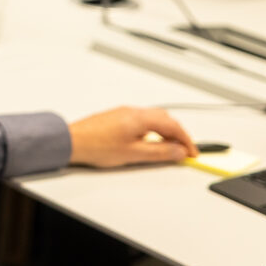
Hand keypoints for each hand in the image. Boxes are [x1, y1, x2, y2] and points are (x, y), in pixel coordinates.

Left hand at [68, 106, 197, 167]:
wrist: (71, 141)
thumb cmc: (96, 146)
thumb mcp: (134, 154)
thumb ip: (160, 152)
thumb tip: (179, 151)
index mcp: (139, 117)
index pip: (172, 126)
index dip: (186, 140)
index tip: (193, 153)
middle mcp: (132, 111)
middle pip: (164, 118)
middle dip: (178, 134)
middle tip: (184, 151)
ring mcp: (123, 113)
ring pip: (153, 118)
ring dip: (165, 131)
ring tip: (169, 149)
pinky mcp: (115, 117)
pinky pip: (141, 121)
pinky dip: (153, 130)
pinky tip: (150, 142)